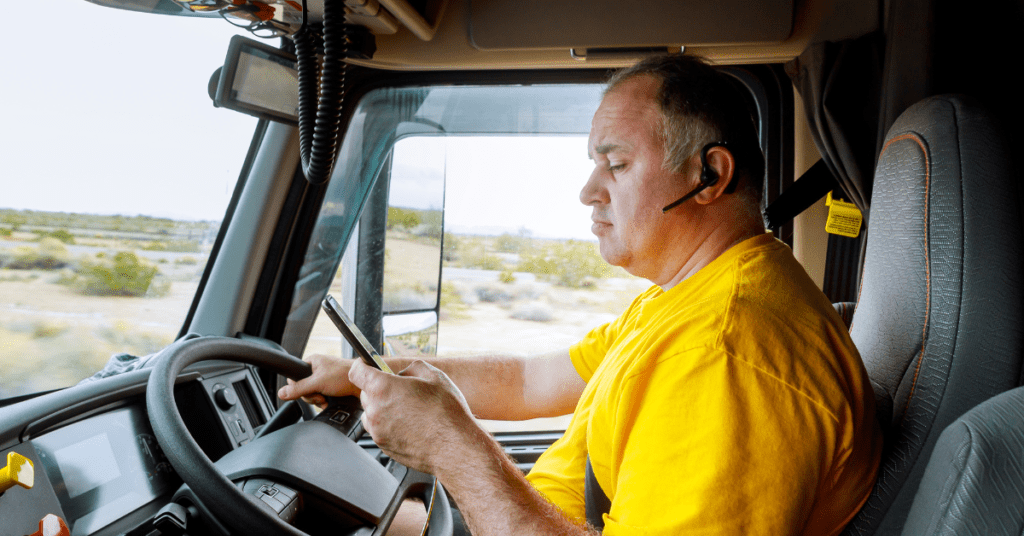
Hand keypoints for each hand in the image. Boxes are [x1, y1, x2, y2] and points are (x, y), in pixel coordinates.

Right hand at [277, 353, 358, 406]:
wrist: (364, 383)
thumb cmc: (344, 375)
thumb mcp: (318, 382)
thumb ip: (299, 388)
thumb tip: (282, 393)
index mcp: (312, 362)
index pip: (295, 377)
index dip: (298, 387)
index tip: (307, 391)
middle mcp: (317, 370)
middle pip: (303, 388)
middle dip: (311, 396)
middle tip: (320, 395)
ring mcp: (324, 379)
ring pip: (312, 394)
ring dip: (318, 400)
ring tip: (326, 398)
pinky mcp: (331, 387)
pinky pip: (320, 397)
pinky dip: (324, 401)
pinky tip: (329, 401)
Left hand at [348, 359, 484, 475]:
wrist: (453, 447)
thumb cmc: (446, 413)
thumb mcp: (434, 376)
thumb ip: (412, 368)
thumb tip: (404, 373)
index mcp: (383, 388)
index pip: (357, 371)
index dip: (362, 366)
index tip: (368, 366)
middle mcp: (375, 410)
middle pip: (365, 393)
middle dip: (379, 389)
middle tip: (402, 391)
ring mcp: (377, 431)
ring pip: (371, 413)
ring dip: (382, 409)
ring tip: (408, 411)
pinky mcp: (383, 446)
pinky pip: (379, 430)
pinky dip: (389, 425)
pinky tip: (410, 425)